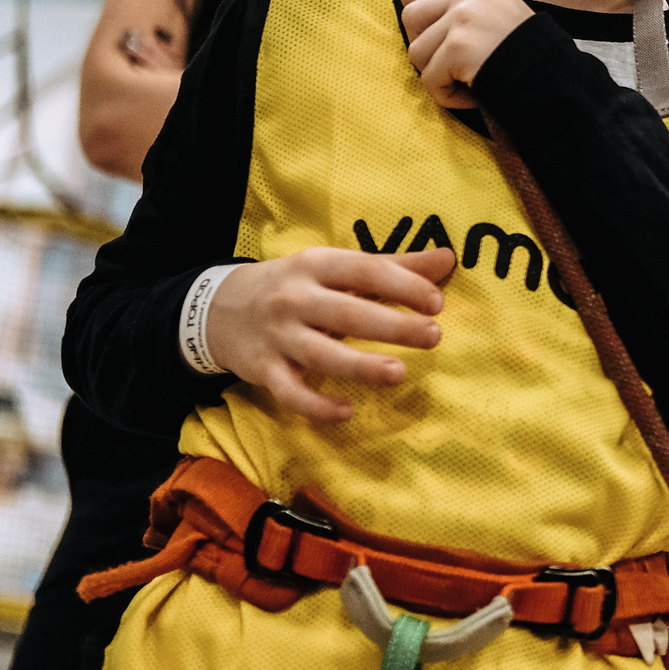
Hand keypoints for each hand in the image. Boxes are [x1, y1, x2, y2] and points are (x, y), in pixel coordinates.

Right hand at [206, 246, 454, 423]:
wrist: (220, 308)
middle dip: (392, 325)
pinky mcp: (264, 370)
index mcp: (317, 265)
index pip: (364, 271)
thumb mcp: (337, 268)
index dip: (402, 285)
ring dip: (360, 366)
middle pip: (347, 313)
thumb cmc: (297, 287)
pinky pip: (290, 392)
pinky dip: (315, 405)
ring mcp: (278, 336)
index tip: (436, 302)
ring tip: (399, 373)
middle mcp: (295, 298)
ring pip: (321, 353)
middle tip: (434, 336)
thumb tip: (448, 257)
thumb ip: (392, 267)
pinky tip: (347, 412)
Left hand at [400, 0, 533, 109]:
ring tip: (466, 79)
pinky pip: (429, 78)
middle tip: (450, 62)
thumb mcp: (500, 11)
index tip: (427, 18)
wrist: (552, 79)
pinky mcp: (458, 48)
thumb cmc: (527, 53)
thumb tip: (424, 15)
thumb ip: (466, 4)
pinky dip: (446, 95)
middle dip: (424, 45)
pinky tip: (471, 94)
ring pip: (416, 51)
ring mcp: (462, 19)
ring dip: (436, 74)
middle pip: (411, 15)